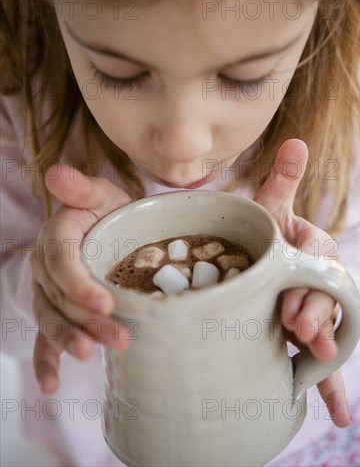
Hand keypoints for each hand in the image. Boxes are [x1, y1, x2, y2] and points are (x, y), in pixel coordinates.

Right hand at [30, 165, 132, 393]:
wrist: (106, 226)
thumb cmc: (108, 211)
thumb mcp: (101, 194)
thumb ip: (81, 188)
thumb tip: (56, 173)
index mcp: (57, 237)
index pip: (62, 264)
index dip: (80, 286)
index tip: (106, 303)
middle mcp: (46, 267)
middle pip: (60, 298)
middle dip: (86, 321)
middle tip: (116, 337)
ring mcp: (47, 291)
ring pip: (53, 319)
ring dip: (71, 340)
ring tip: (92, 354)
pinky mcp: (53, 309)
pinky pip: (44, 336)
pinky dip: (46, 361)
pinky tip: (51, 385)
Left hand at [254, 139, 349, 427]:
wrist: (261, 253)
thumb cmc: (266, 231)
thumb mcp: (273, 207)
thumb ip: (284, 181)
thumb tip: (297, 141)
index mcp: (315, 252)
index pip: (321, 267)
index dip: (310, 287)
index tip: (291, 308)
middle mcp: (319, 282)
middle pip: (326, 301)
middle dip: (315, 317)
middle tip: (298, 331)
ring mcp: (313, 310)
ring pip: (326, 331)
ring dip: (326, 352)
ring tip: (320, 372)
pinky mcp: (305, 334)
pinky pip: (321, 363)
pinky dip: (330, 388)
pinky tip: (336, 416)